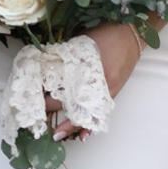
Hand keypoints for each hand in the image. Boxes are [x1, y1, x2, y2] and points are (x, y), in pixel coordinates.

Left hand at [45, 21, 141, 136]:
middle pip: (73, 104)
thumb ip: (66, 55)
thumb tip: (46, 64)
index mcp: (89, 73)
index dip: (47, 98)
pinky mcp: (113, 92)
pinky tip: (84, 135)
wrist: (132, 33)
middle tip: (38, 119)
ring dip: (72, 125)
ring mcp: (107, 91)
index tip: (35, 100)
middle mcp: (99, 86)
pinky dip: (91, 124)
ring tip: (58, 135)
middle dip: (54, 111)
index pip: (63, 91)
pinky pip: (100, 113)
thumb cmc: (106, 33)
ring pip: (87, 113)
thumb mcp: (81, 42)